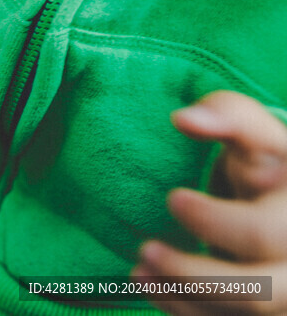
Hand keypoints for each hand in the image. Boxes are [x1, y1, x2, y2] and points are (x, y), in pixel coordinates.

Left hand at [134, 90, 286, 313]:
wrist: (282, 203)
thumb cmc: (264, 160)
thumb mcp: (253, 131)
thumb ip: (225, 114)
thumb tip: (183, 119)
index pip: (263, 234)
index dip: (213, 221)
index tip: (172, 197)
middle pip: (262, 294)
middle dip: (195, 277)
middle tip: (145, 251)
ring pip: (245, 314)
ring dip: (182, 298)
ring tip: (137, 271)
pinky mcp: (268, 310)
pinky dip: (187, 313)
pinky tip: (154, 289)